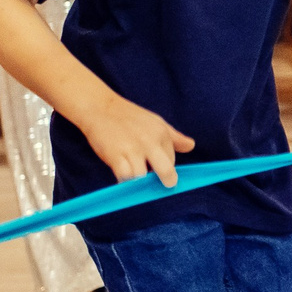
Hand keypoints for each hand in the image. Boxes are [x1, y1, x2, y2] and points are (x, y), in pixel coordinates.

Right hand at [74, 93, 195, 186]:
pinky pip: (125, 177)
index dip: (165, 169)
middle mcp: (150, 142)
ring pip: (143, 178)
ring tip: (136, 179)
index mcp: (162, 133)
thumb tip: (191, 146)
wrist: (99, 107)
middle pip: (166, 170)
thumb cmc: (129, 117)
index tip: (156, 170)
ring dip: (141, 183)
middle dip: (166, 181)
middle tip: (163, 184)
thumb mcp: (156, 122)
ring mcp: (132, 149)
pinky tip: (123, 178)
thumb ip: (173, 137)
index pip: (171, 160)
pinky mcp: (116, 155)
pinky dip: (125, 182)